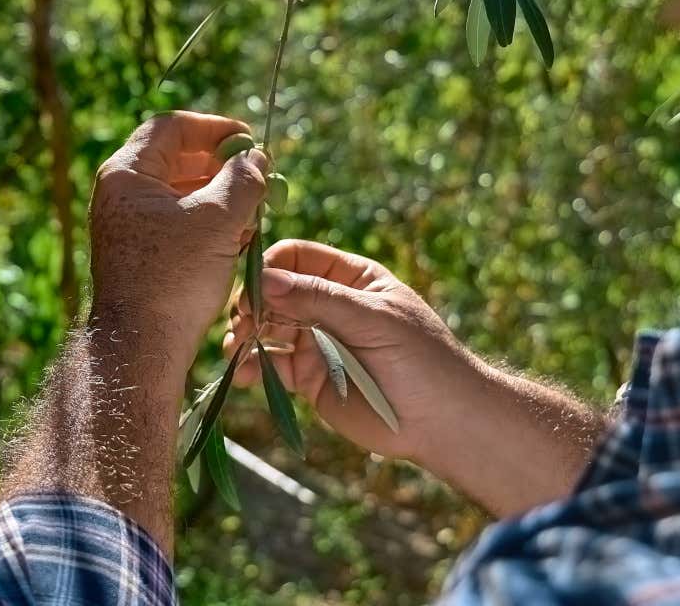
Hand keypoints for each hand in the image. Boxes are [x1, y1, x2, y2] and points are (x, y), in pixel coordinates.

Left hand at [89, 111, 267, 375]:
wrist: (142, 346)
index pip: (172, 127)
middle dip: (222, 165)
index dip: (214, 128)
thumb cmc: (174, 279)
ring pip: (182, 192)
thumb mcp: (218, 220)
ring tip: (254, 211)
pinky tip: (238, 236)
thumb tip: (257, 158)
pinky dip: (209, 221)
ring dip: (220, 195)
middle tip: (258, 176)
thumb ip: (243, 180)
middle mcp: (122, 193)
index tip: (249, 141)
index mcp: (128, 174)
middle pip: (177, 158)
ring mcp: (129, 224)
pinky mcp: (141, 251)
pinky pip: (179, 221)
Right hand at [226, 239, 481, 459]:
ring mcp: (317, 342)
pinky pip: (271, 366)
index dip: (270, 268)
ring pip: (266, 329)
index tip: (253, 290)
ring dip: (245, 335)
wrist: (442, 422)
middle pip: (274, 292)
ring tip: (237, 348)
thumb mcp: (373, 319)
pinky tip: (242, 373)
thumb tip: (266, 278)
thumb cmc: (421, 359)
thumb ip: (319, 299)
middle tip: (243, 323)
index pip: (297, 258)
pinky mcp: (309, 378)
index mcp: (350, 278)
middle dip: (252, 304)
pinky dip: (251, 367)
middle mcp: (329, 306)